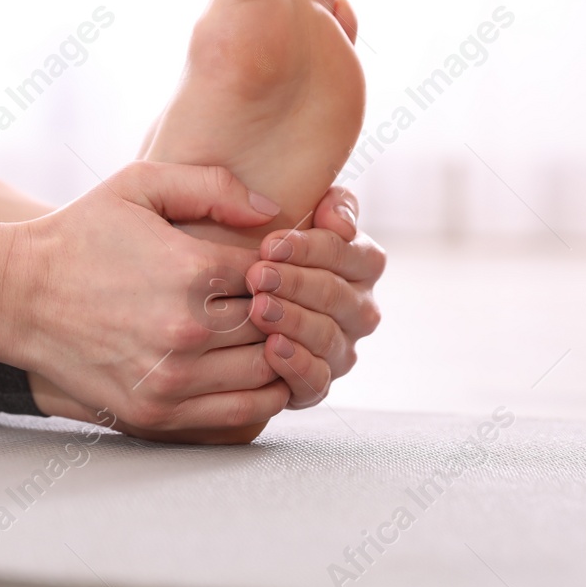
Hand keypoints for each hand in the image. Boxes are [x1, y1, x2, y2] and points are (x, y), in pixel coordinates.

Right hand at [9, 161, 290, 438]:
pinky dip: (261, 394)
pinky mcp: (156, 413)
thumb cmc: (81, 234)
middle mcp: (186, 330)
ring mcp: (171, 378)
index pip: (279, 274)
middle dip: (286, 310)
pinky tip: (256, 370)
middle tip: (281, 299)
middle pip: (279, 325)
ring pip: (267, 373)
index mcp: (191, 269)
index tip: (269, 263)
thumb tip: (274, 214)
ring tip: (270, 333)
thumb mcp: (140, 184)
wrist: (17, 295)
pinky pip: (239, 413)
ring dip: (279, 353)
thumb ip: (213, 185)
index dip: (283, 267)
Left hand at [243, 185, 384, 407]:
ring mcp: (341, 349)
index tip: (270, 243)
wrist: (223, 298)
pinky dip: (296, 366)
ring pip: (328, 339)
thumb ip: (333, 202)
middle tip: (257, 276)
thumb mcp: (294, 210)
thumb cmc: (262, 245)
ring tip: (258, 308)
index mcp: (362, 263)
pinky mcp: (316, 384)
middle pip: (338, 297)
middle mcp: (359, 309)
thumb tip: (342, 220)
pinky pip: (317, 383)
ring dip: (293, 322)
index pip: (350, 253)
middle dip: (297, 284)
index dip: (311, 248)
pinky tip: (271, 349)